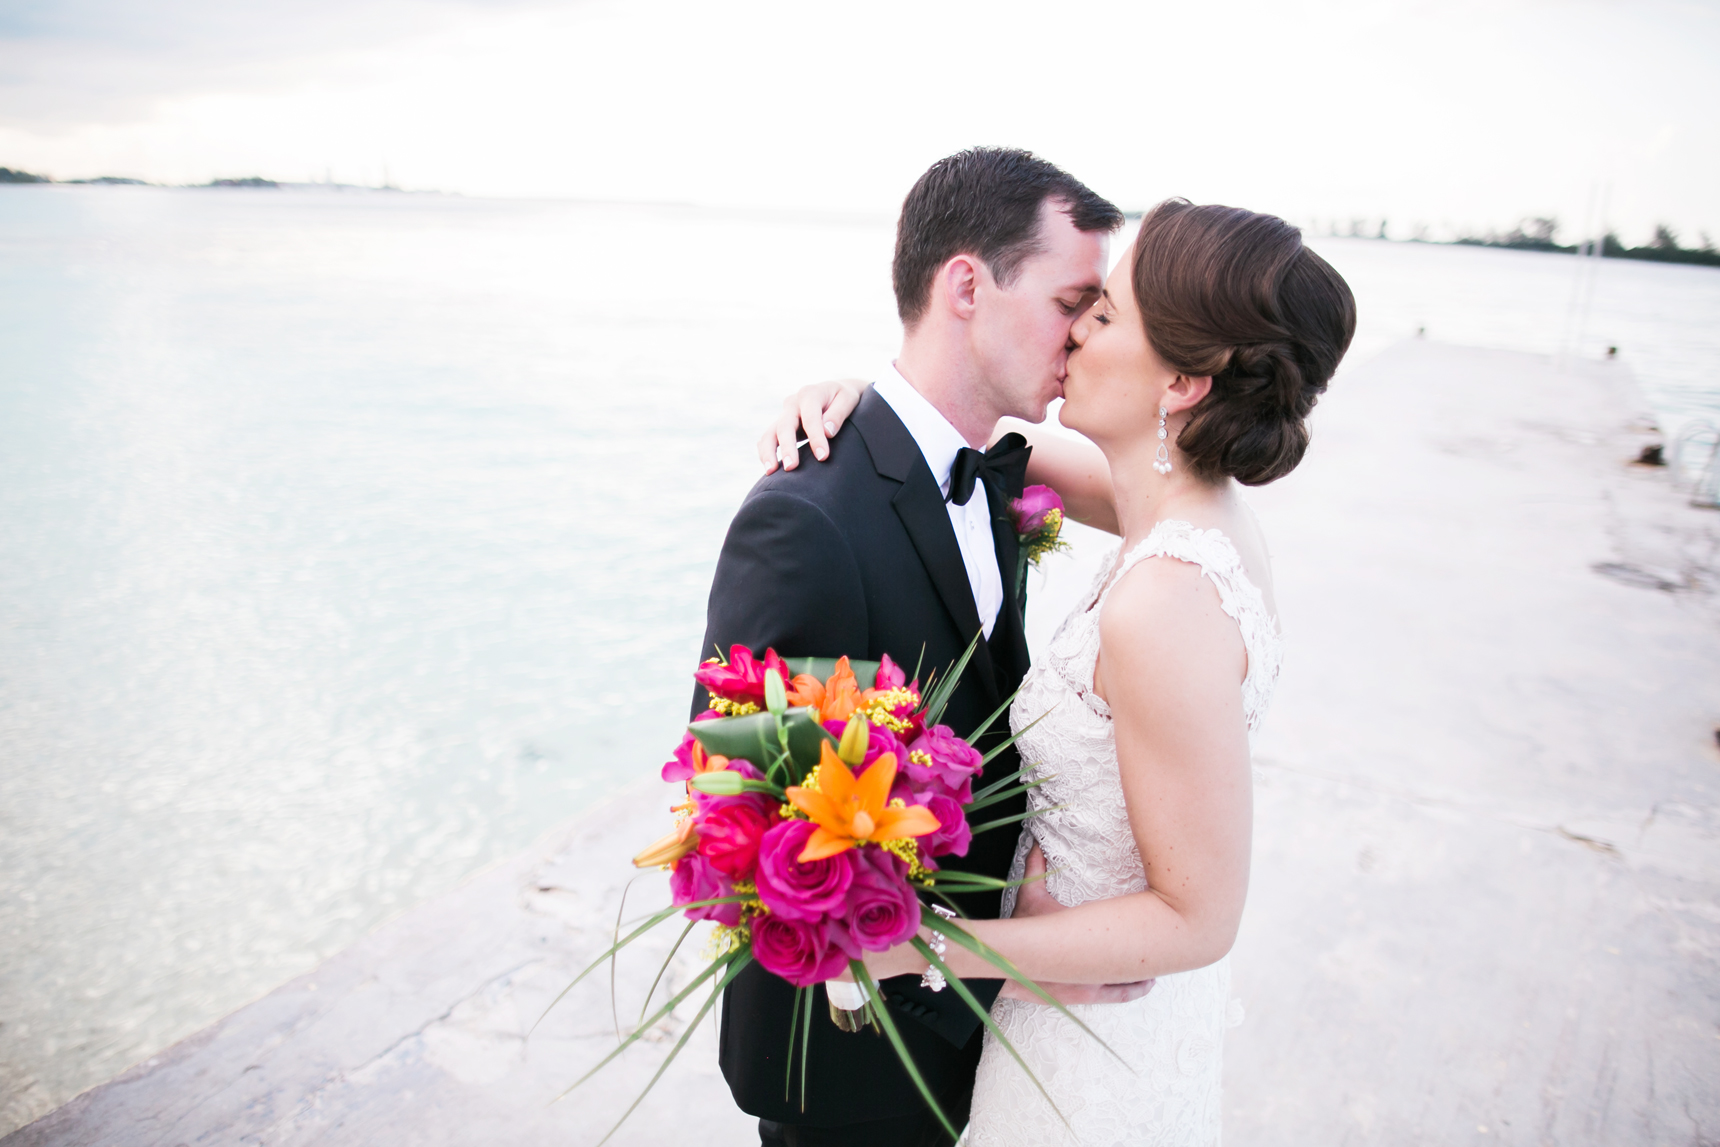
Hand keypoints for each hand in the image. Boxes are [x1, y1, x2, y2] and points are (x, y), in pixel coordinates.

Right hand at [756, 379, 865, 473]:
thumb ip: (838, 414)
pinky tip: (769, 469)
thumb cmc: (844, 397)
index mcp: (810, 394)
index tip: (822, 456)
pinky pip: (768, 439)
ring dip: (768, 452)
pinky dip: (765, 453)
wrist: (834, 392)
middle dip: (787, 447)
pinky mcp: (781, 426)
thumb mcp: (848, 399)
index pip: (810, 418)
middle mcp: (793, 403)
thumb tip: (827, 432)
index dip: (815, 438)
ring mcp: (784, 415)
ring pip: (770, 433)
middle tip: (791, 467)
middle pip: (785, 426)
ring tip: (771, 472)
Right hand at [1001, 844, 1154, 1003]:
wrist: (1004, 969)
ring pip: (1129, 984)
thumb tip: (1035, 843)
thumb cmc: (1019, 934)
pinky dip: (1130, 990)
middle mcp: (1093, 965)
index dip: (1146, 932)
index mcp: (1087, 940)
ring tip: (1159, 968)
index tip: (1162, 924)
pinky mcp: (1084, 995)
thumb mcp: (1029, 899)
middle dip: (1151, 956)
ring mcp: (1091, 985)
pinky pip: (1116, 995)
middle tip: (1171, 948)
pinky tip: (1142, 985)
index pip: (1125, 936)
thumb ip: (1035, 869)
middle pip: (1133, 964)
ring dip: (1143, 976)